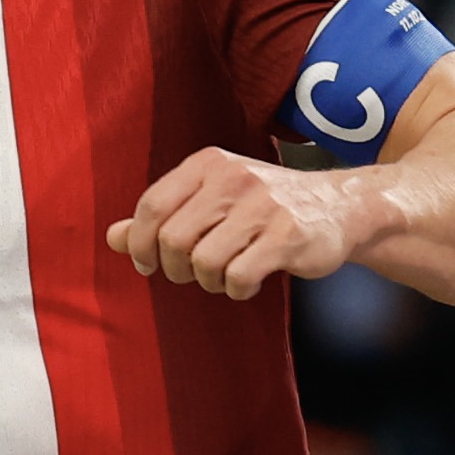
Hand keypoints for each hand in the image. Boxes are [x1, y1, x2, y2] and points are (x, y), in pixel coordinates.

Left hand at [106, 150, 363, 301]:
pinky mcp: (289, 236)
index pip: (152, 206)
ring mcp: (264, 206)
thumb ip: (162, 217)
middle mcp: (235, 178)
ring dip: (208, 282)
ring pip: (204, 263)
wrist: (341, 207)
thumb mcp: (212, 200)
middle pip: (173, 240)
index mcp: (209, 164)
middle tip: (193, 273)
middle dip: (175, 269)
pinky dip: (236, 290)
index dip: (141, 243)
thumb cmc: (265, 207)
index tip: (149, 263)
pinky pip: (238, 277)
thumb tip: (113, 237)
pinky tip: (250, 281)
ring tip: (225, 276)